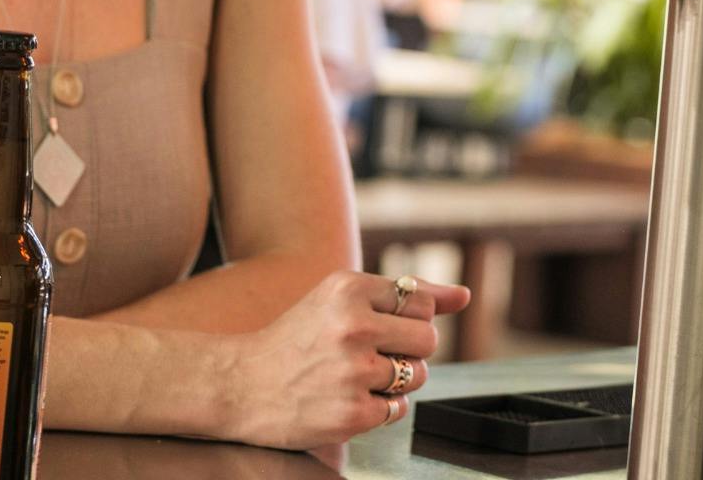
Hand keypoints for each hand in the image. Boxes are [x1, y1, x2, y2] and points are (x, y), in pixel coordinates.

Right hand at [227, 270, 470, 449]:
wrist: (239, 384)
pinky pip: (398, 409)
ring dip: (398, 380)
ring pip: (418, 375)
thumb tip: (464, 296)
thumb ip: (406, 294)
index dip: (407, 319)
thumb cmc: (296, 339)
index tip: (382, 327)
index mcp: (349, 289)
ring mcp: (352, 373)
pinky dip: (381, 407)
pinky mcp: (351, 413)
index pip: (421, 302)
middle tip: (374, 354)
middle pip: (428, 339)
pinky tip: (350, 398)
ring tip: (359, 376)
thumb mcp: (340, 298)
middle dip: (410, 350)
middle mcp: (352, 327)